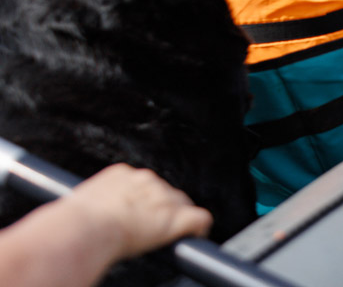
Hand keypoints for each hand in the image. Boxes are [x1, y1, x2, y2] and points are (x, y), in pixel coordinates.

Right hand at [67, 164, 211, 262]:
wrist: (85, 229)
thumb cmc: (74, 224)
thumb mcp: (80, 205)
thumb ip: (94, 204)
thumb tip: (86, 218)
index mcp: (122, 175)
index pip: (145, 185)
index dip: (144, 202)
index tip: (137, 214)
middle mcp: (146, 180)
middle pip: (166, 193)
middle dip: (162, 209)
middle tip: (149, 229)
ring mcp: (164, 197)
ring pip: (181, 205)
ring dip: (175, 219)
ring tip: (164, 237)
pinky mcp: (177, 217)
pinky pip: (200, 219)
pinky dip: (198, 229)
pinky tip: (194, 237)